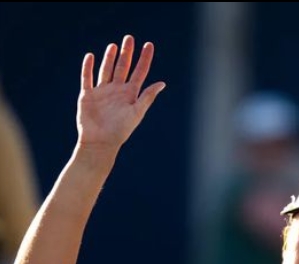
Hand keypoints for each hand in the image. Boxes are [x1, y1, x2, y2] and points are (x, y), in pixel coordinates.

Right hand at [76, 35, 165, 151]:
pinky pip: (87, 78)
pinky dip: (88, 67)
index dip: (145, 59)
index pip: (139, 73)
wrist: (100, 143)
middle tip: (129, 38)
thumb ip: (148, 97)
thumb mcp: (137, 112)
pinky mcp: (87, 96)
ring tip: (114, 45)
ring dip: (109, 58)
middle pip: (123, 67)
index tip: (149, 45)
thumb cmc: (121, 131)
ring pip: (106, 70)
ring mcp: (102, 92)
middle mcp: (117, 91)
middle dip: (126, 53)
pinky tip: (90, 56)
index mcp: (130, 95)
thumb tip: (162, 83)